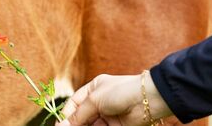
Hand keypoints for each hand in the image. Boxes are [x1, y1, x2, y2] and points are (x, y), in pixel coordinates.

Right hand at [56, 72, 171, 125]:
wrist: (148, 99)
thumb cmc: (120, 91)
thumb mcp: (94, 100)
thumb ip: (78, 114)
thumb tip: (62, 125)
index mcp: (93, 89)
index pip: (74, 104)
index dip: (66, 115)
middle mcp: (99, 102)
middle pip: (81, 117)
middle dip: (74, 125)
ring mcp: (108, 115)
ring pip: (91, 125)